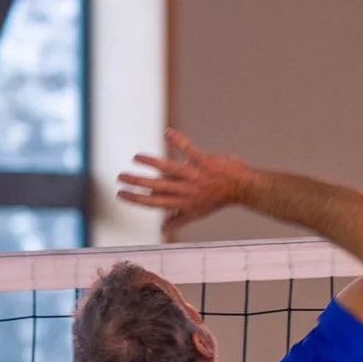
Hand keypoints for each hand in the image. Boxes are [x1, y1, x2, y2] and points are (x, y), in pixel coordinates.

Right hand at [117, 128, 256, 240]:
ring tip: (136, 157)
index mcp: (182, 203)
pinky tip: (168, 133)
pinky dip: (179, 141)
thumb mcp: (197, 213)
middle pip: (157, 187)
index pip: (154, 202)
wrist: (241, 188)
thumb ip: (178, 219)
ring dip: (151, 163)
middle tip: (121, 177)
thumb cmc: (218, 199)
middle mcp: (187, 190)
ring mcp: (196, 176)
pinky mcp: (205, 162)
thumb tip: (163, 228)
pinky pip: (190, 150)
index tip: (121, 194)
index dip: (136, 199)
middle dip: (137, 182)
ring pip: (169, 169)